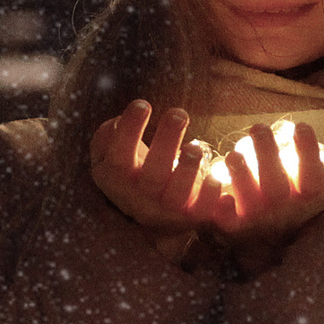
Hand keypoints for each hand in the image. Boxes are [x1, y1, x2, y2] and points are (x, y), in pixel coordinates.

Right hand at [88, 102, 214, 253]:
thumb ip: (107, 137)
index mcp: (116, 180)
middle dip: (166, 143)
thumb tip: (116, 123)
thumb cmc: (133, 172)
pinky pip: (201, 211)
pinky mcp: (191, 219)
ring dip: (188, 169)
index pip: (119, 157)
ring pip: (177, 194)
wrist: (153, 216)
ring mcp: (166, 212)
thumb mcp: (111, 156)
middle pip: (153, 175)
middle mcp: (139, 200)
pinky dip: (209, 196)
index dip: (129, 131)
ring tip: (195, 146)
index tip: (142, 104)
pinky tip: (216, 178)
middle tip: (178, 114)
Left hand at [204, 120, 323, 270]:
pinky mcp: (231, 223)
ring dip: (240, 174)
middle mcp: (283, 208)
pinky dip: (217, 204)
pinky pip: (223, 218)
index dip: (307, 152)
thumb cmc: (305, 195)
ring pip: (248, 198)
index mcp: (308, 195)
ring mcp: (257, 217)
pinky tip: (212, 181)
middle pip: (275, 185)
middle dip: (267, 155)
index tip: (301, 125)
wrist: (276, 231)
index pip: (312, 176)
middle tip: (258, 127)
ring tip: (234, 151)